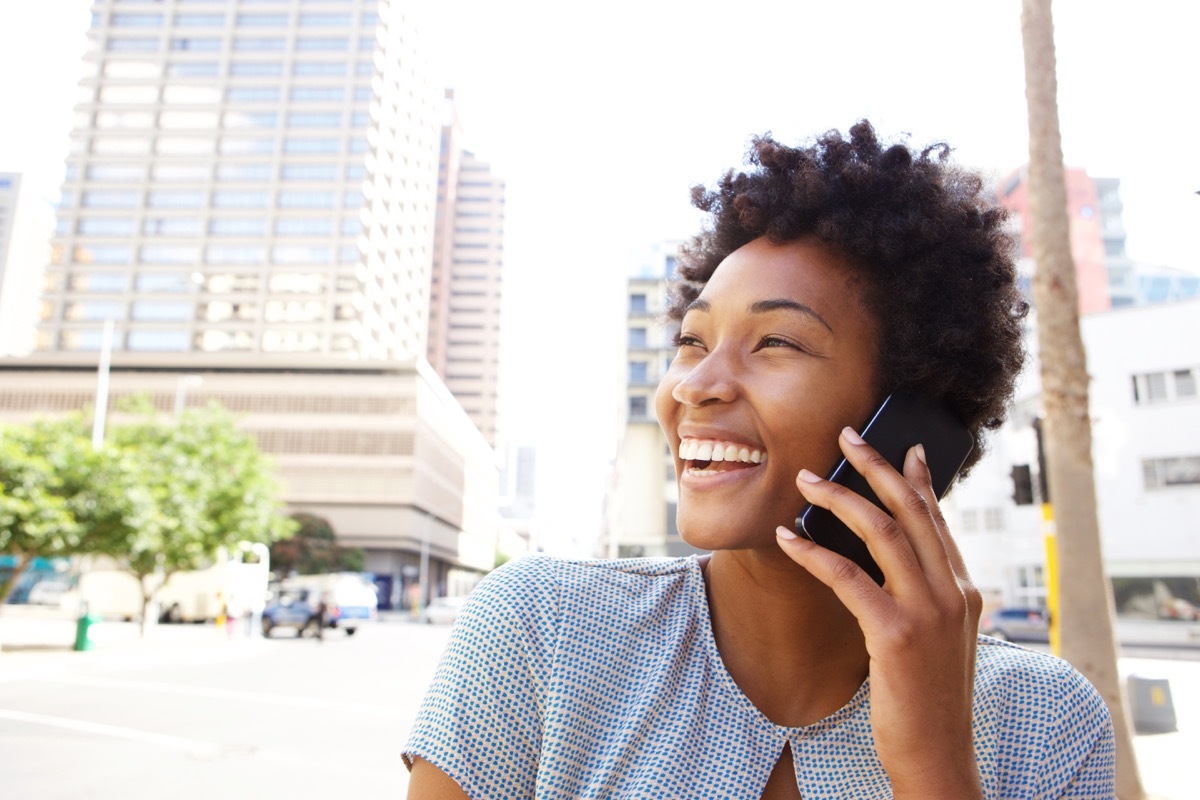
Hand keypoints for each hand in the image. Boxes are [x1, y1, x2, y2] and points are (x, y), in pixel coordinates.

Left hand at [775, 427, 983, 798]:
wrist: (939, 756)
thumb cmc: (927, 701)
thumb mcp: (938, 642)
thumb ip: (925, 600)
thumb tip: (891, 564)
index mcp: (964, 592)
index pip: (937, 521)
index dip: (918, 480)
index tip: (902, 447)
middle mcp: (953, 593)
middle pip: (911, 510)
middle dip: (875, 467)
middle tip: (846, 435)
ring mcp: (930, 612)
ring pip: (882, 531)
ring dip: (839, 497)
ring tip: (805, 478)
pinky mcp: (897, 634)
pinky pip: (848, 576)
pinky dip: (814, 551)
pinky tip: (788, 537)